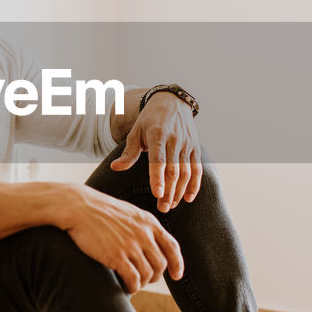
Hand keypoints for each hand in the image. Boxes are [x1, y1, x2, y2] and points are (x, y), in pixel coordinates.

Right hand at [60, 185, 183, 293]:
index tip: (176, 276)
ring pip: (148, 274)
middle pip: (161, 264)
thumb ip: (142, 226)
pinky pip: (133, 279)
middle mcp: (144, 234)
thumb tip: (151, 242)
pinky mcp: (116, 256)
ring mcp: (131, 246)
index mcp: (149, 222)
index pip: (172, 247)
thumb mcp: (129, 213)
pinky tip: (127, 288)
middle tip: (145, 280)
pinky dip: (133, 287)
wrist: (79, 207)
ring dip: (142, 283)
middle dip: (156, 276)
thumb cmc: (100, 210)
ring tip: (134, 284)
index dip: (177, 264)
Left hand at [109, 92, 201, 211]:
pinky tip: (188, 198)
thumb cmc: (149, 120)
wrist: (172, 102)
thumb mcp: (136, 132)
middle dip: (169, 191)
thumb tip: (115, 168)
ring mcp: (186, 144)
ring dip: (180, 191)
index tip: (157, 194)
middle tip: (162, 208)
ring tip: (171, 206)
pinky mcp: (195, 148)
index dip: (158, 178)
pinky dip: (194, 184)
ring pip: (186, 172)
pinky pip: (197, 169)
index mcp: (157, 135)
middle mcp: (174, 140)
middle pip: (173, 170)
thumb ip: (128, 153)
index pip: (158, 160)